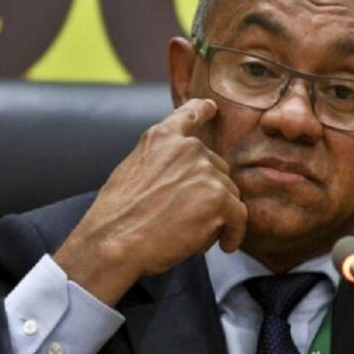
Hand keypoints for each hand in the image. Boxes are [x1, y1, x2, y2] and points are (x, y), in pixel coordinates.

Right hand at [53, 98, 247, 304]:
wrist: (114, 242)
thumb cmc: (118, 216)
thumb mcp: (131, 171)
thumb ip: (160, 161)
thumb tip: (177, 174)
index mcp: (162, 138)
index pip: (189, 114)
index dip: (202, 110)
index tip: (211, 107)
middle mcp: (188, 148)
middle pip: (218, 169)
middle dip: (208, 195)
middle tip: (186, 220)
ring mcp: (205, 171)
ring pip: (229, 195)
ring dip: (217, 217)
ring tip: (192, 235)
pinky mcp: (219, 199)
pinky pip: (239, 217)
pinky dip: (233, 234)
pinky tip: (224, 246)